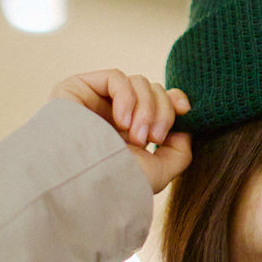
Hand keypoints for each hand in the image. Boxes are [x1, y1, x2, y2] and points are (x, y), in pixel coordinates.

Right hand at [50, 69, 191, 193]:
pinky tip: (121, 122)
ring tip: (137, 138)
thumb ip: (179, 150)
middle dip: (162, 112)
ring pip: (139, 82)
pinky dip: (127, 97)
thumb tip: (184, 126)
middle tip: (153, 139)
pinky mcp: (77, 88)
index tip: (185, 109)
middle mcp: (110, 115)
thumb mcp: (159, 171)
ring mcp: (93, 101)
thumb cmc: (117, 183)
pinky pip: (116, 77)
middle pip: (153, 90)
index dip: (173, 99)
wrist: (84, 184)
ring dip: (146, 108)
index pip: (156, 100)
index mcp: (127, 132)